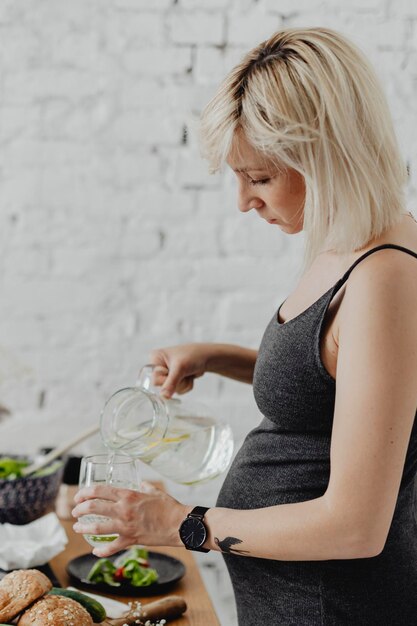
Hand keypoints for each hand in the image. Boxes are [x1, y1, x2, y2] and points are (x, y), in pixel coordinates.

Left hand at [72, 481, 190, 556]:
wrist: (180, 525)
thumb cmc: (169, 507)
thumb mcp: (155, 492)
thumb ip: (145, 487)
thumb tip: (140, 484)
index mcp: (129, 495)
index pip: (100, 490)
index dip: (85, 492)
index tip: (79, 496)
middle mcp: (124, 510)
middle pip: (94, 507)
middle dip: (80, 509)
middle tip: (75, 511)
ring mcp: (126, 526)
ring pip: (98, 528)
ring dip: (84, 528)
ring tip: (77, 528)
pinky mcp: (131, 540)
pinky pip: (112, 548)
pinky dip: (102, 551)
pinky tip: (95, 551)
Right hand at [148, 343, 210, 398]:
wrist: (206, 357)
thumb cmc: (193, 356)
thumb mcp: (180, 368)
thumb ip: (171, 383)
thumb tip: (164, 396)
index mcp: (155, 358)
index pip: (154, 378)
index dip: (166, 379)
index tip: (173, 371)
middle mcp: (159, 366)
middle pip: (162, 386)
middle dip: (176, 383)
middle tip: (183, 373)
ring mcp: (167, 374)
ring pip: (171, 390)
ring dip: (183, 384)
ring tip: (187, 373)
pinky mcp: (175, 380)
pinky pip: (178, 391)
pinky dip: (186, 386)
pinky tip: (189, 376)